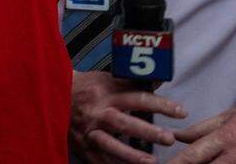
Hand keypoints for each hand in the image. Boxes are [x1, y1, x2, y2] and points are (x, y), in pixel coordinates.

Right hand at [70, 70, 186, 163]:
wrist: (54, 94)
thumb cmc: (86, 87)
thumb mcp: (106, 79)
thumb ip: (130, 83)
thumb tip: (158, 81)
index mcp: (107, 93)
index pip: (138, 98)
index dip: (161, 105)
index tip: (181, 112)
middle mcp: (98, 112)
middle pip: (125, 123)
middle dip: (148, 132)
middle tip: (169, 138)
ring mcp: (89, 130)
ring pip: (110, 144)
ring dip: (132, 155)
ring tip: (152, 162)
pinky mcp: (82, 145)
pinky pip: (98, 160)